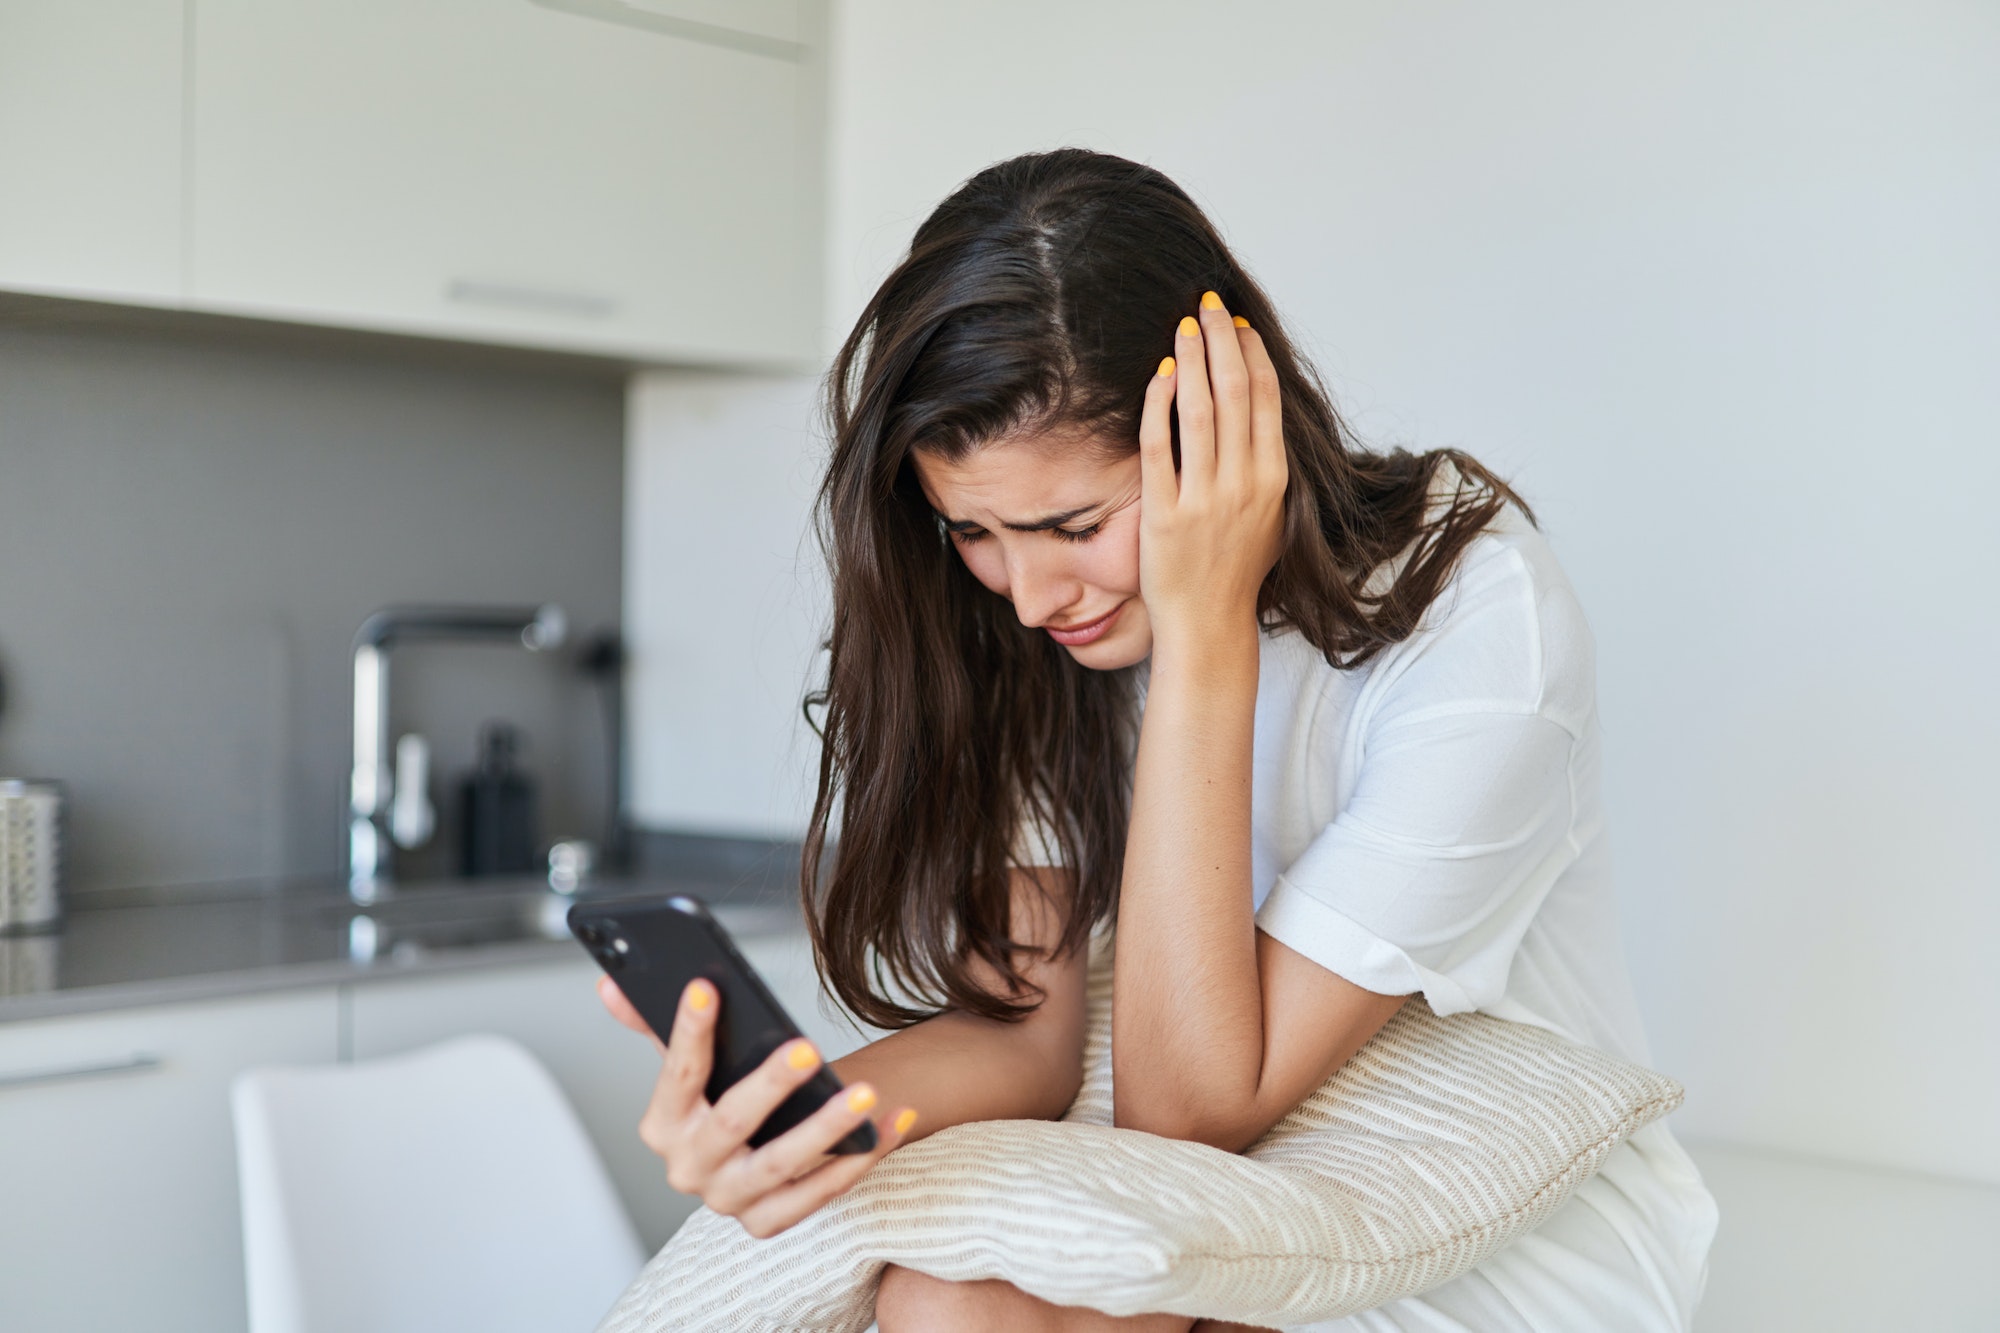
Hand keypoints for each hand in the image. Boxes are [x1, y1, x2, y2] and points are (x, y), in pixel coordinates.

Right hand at [597, 974, 916, 1237]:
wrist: (749, 1158)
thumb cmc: (718, 1102)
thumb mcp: (686, 1067)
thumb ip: (653, 1024)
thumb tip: (611, 982)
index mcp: (662, 1126)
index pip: (677, 1073)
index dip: (688, 1030)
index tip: (707, 987)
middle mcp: (689, 1169)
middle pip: (732, 1122)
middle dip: (768, 1084)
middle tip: (805, 1048)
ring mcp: (729, 1200)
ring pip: (780, 1164)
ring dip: (826, 1128)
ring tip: (865, 1093)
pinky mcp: (768, 1222)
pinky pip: (818, 1193)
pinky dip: (858, 1158)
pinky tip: (891, 1123)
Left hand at [1137, 292, 1286, 648]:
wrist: (1209, 624)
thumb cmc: (1236, 570)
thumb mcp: (1270, 515)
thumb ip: (1264, 466)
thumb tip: (1258, 415)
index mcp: (1273, 480)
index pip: (1265, 401)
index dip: (1252, 356)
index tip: (1238, 325)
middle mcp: (1244, 484)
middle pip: (1235, 393)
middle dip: (1222, 341)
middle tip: (1208, 304)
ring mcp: (1204, 499)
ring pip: (1200, 411)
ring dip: (1193, 360)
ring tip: (1185, 326)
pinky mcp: (1166, 514)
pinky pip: (1161, 447)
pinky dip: (1160, 406)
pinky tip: (1159, 374)